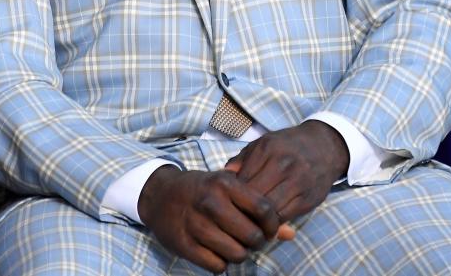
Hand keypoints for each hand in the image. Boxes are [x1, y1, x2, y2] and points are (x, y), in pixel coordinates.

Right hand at [138, 165, 284, 272]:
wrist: (161, 195)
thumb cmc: (204, 190)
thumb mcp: (230, 189)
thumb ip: (258, 207)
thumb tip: (290, 234)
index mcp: (225, 183)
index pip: (263, 208)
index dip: (273, 224)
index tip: (271, 229)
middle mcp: (210, 202)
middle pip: (252, 235)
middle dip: (257, 242)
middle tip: (253, 240)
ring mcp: (195, 224)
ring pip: (236, 254)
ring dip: (241, 254)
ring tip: (236, 246)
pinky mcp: (183, 244)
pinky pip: (216, 266)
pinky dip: (222, 263)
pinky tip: (218, 251)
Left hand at [225, 120, 350, 222]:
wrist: (325, 146)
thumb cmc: (288, 146)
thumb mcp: (264, 144)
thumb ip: (242, 160)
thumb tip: (222, 177)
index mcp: (268, 149)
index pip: (241, 181)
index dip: (230, 197)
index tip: (225, 205)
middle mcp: (283, 164)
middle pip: (254, 198)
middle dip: (241, 212)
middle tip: (232, 220)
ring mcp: (298, 182)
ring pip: (269, 211)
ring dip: (256, 221)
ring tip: (247, 225)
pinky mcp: (308, 198)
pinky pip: (284, 217)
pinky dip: (272, 224)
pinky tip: (265, 223)